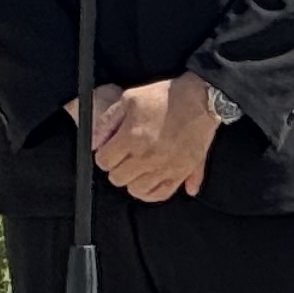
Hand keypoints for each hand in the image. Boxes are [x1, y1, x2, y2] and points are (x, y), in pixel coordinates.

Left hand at [87, 78, 218, 201]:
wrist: (199, 100)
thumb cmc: (165, 97)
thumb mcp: (129, 99)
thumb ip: (107, 121)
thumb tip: (94, 142)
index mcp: (132, 137)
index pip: (104, 161)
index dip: (104, 155)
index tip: (109, 150)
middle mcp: (148, 156)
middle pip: (118, 178)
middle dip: (116, 167)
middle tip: (123, 157)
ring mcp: (165, 167)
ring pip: (137, 190)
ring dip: (132, 180)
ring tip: (136, 168)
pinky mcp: (181, 172)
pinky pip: (161, 195)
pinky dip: (151, 193)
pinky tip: (148, 182)